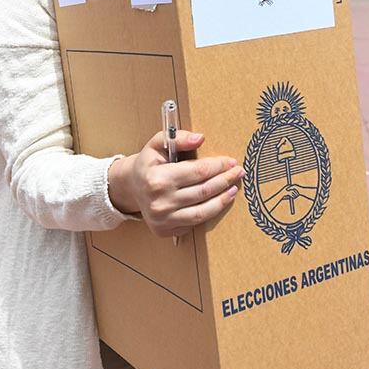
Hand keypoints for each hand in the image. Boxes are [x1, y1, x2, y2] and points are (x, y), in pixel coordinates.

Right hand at [108, 130, 243, 237]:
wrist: (130, 187)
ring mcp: (162, 219)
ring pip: (203, 211)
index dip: (218, 166)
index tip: (230, 161)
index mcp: (157, 178)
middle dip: (225, 180)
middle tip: (238, 172)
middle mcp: (160, 202)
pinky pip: (194, 223)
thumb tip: (200, 138)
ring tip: (233, 189)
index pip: (198, 172)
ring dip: (223, 199)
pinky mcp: (165, 230)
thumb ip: (178, 138)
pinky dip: (209, 212)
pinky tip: (218, 201)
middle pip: (204, 191)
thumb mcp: (157, 144)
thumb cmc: (148, 164)